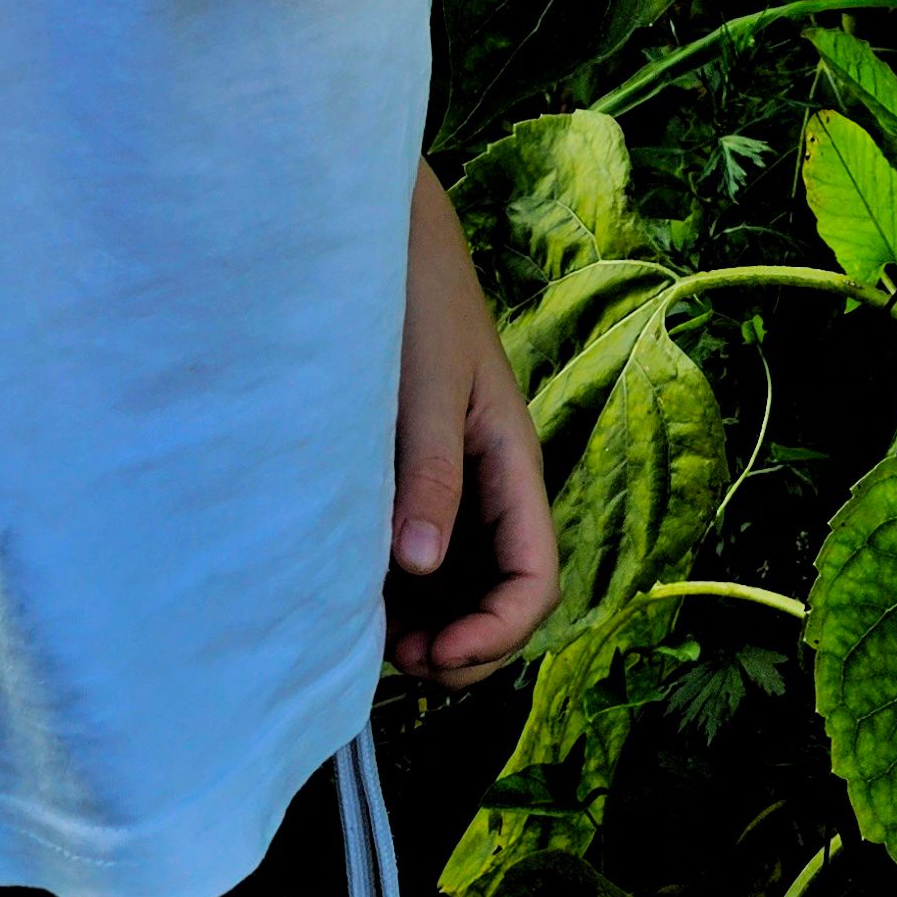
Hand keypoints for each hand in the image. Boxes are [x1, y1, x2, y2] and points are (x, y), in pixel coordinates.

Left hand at [388, 165, 558, 693]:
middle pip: (505, 598)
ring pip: (465, 585)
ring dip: (436, 626)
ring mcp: (457, 482)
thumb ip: (429, 473)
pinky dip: (406, 592)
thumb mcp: (424, 386)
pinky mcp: (418, 474)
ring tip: (377, 639)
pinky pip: (427, 553)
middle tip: (400, 661)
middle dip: (466, 646)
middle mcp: (493, 485)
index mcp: (513, 464)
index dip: (495, 634)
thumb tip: (420, 569)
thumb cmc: (415, 297)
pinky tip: (361, 592)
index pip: (535, 580)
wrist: (383, 235)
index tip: (434, 653)